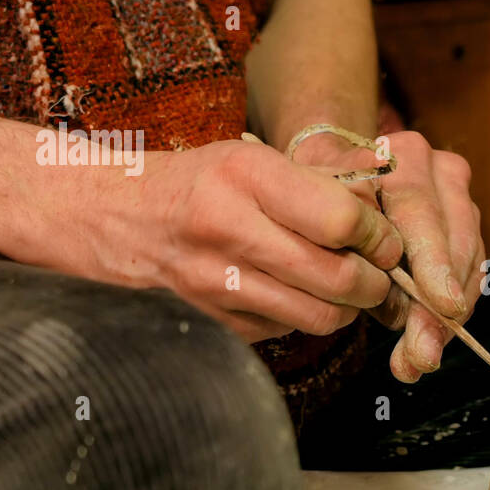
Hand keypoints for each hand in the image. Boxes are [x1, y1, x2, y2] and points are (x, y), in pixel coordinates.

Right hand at [52, 140, 402, 342]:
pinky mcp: (213, 322)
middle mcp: (229, 230)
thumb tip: (384, 201)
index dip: (379, 235)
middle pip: (339, 278)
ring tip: (348, 288)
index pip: (342, 219)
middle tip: (379, 273)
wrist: (104, 218)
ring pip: (319, 316)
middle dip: (375, 282)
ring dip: (347, 308)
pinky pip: (286, 330)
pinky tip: (297, 295)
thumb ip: (317, 182)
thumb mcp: (249, 158)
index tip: (386, 239)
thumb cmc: (192, 183)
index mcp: (245, 177)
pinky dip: (304, 317)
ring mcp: (217, 284)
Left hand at [294, 130, 483, 382]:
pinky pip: (470, 273)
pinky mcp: (468, 225)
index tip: (444, 306)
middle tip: (425, 352)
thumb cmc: (324, 197)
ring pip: (470, 262)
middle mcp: (439, 170)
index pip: (422, 210)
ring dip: (448, 318)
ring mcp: (460, 197)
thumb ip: (354, 257)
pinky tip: (429, 341)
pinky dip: (451, 312)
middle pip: (457, 241)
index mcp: (399, 155)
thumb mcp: (323, 216)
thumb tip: (397, 314)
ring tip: (420, 358)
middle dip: (442, 306)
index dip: (434, 262)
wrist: (338, 173)